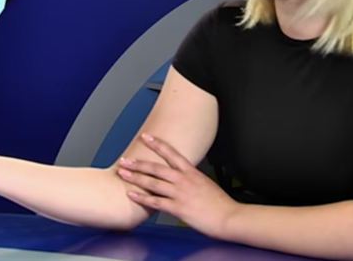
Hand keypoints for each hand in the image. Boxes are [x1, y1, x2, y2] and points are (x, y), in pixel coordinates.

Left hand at [117, 133, 239, 238]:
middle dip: (138, 163)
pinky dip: (141, 198)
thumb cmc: (221, 204)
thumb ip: (192, 179)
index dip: (157, 144)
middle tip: (125, 160)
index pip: (172, 153)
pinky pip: (155, 202)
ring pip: (152, 183)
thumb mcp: (206, 183)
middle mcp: (184, 180)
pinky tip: (132, 195)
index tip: (146, 136)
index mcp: (192, 172)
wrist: (229, 217)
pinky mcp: (178, 208)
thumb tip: (183, 177)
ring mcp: (180, 194)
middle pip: (156, 168)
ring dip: (135, 177)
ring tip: (123, 174)